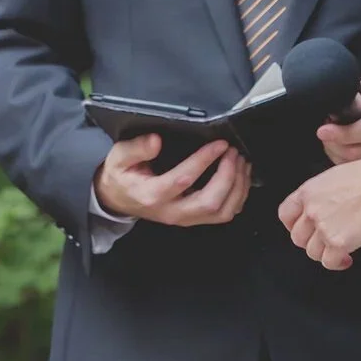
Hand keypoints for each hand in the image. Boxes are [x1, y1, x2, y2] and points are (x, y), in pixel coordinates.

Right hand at [94, 134, 250, 225]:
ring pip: (222, 212)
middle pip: (210, 202)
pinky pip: (224, 214)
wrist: (119, 200)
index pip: (183, 179)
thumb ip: (136, 148)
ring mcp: (185, 219)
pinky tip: (240, 176)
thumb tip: (156, 140)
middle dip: (228, 176)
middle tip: (233, 153)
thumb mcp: (119, 157)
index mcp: (152, 194)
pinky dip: (238, 196)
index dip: (204, 160)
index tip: (219, 143)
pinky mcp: (194, 219)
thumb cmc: (121, 176)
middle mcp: (172, 211)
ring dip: (237, 187)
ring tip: (241, 162)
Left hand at [278, 153, 360, 269]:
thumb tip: (323, 209)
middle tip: (326, 243)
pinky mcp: (337, 243)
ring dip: (325, 254)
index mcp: (308, 192)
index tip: (305, 231)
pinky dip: (337, 263)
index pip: (285, 215)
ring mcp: (322, 227)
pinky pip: (329, 262)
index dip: (293, 226)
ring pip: (312, 252)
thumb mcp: (335, 178)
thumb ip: (322, 195)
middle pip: (298, 237)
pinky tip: (347, 259)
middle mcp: (311, 210)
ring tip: (340, 250)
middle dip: (312, 243)